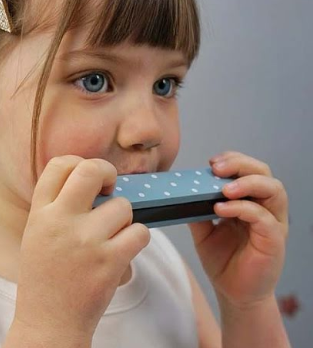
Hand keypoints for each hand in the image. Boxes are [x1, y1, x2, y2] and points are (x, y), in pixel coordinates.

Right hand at [13, 155, 150, 340]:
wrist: (49, 324)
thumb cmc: (45, 277)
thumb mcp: (37, 233)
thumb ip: (57, 204)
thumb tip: (91, 176)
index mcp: (40, 213)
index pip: (60, 164)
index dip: (79, 163)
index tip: (89, 178)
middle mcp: (61, 221)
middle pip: (92, 170)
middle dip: (107, 171)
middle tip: (110, 185)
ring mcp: (87, 241)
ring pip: (123, 205)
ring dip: (123, 217)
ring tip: (112, 234)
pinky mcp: (110, 261)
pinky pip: (140, 231)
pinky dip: (137, 237)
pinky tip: (124, 248)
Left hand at [187, 151, 288, 307]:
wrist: (233, 293)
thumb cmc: (223, 260)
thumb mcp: (204, 230)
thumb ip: (196, 210)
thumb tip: (180, 192)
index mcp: (250, 200)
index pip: (249, 169)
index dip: (233, 160)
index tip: (211, 162)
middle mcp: (265, 207)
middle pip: (264, 172)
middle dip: (241, 164)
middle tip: (217, 168)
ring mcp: (273, 222)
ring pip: (273, 189)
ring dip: (247, 182)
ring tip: (223, 188)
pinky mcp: (274, 240)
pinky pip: (263, 217)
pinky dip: (242, 208)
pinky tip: (221, 209)